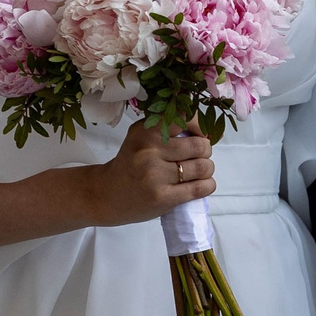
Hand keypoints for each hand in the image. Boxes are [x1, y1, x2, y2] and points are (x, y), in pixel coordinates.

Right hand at [77, 121, 214, 227]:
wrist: (107, 194)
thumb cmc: (130, 163)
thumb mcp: (140, 137)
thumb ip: (166, 127)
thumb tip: (205, 128)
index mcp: (145, 131)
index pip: (185, 118)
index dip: (200, 126)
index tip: (200, 134)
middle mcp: (150, 151)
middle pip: (200, 146)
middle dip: (206, 150)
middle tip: (200, 155)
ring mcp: (156, 176)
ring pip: (203, 167)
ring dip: (207, 169)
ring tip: (200, 171)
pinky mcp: (163, 197)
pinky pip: (199, 188)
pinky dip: (208, 185)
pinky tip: (202, 184)